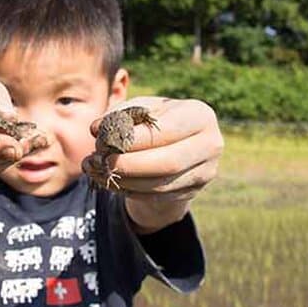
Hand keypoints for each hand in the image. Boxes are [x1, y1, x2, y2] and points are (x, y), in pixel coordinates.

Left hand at [83, 96, 222, 203]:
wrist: (176, 145)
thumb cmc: (155, 119)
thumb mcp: (139, 109)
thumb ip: (118, 115)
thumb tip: (97, 129)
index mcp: (200, 115)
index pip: (167, 131)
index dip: (134, 139)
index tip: (104, 141)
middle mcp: (211, 145)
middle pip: (169, 162)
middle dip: (130, 164)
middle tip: (101, 161)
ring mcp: (205, 172)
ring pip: (161, 184)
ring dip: (125, 180)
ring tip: (98, 170)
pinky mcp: (192, 192)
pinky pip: (157, 196)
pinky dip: (129, 190)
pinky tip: (110, 180)